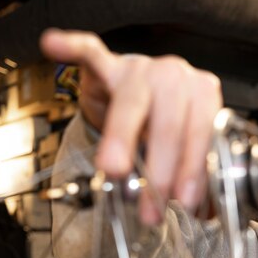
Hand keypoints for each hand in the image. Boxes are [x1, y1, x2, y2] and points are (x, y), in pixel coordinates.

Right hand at [40, 28, 222, 223]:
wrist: (146, 89)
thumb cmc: (170, 120)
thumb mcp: (187, 145)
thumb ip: (194, 173)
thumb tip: (203, 212)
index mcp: (203, 94)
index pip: (203, 132)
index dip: (194, 169)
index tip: (185, 200)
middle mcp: (176, 75)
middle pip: (169, 122)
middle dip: (160, 170)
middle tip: (151, 207)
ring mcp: (141, 68)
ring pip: (131, 102)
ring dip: (122, 140)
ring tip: (114, 170)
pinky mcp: (108, 64)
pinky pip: (90, 53)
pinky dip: (73, 48)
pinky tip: (53, 45)